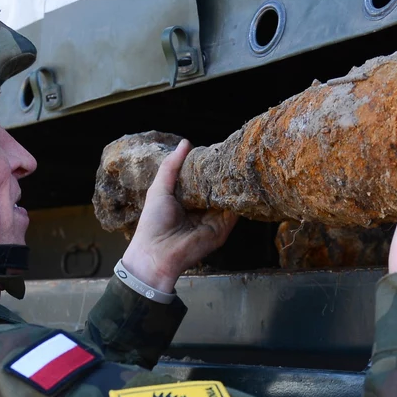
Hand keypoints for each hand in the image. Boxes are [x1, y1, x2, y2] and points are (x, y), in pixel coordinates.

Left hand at [122, 140, 237, 291]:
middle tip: (234, 155)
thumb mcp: (160, 189)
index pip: (202, 180)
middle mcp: (201, 209)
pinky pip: (234, 213)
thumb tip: (186, 142)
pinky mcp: (221, 230)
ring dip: (233, 186)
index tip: (218, 151)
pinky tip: (242, 184)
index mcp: (186, 200)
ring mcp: (213, 220)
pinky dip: (238, 200)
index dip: (208, 167)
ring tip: (241, 166)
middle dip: (223, 175)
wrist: (156, 254)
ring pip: (227, 199)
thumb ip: (172, 166)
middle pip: (216, 189)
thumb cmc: (153, 222)